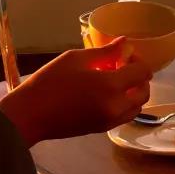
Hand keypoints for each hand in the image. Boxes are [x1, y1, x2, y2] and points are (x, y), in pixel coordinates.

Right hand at [0, 37, 151, 145]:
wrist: (30, 114)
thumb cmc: (48, 82)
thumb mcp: (74, 59)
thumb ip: (105, 52)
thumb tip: (126, 43)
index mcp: (110, 85)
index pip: (142, 72)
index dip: (137, 60)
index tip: (122, 54)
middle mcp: (116, 106)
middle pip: (144, 92)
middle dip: (138, 77)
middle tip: (120, 66)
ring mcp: (110, 120)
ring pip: (137, 107)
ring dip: (133, 92)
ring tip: (114, 81)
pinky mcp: (103, 129)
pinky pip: (125, 116)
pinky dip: (124, 104)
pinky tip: (105, 94)